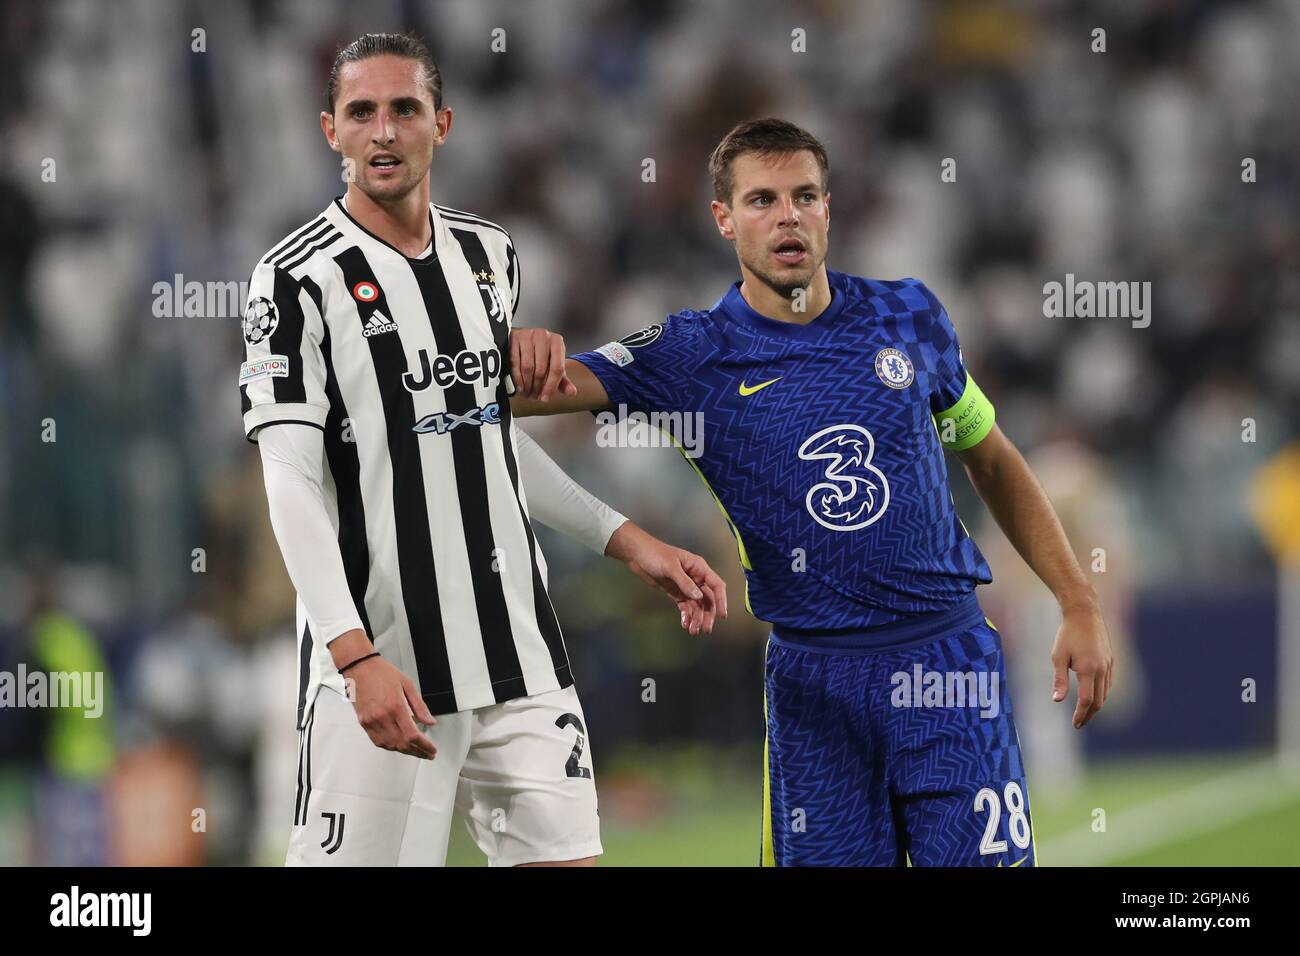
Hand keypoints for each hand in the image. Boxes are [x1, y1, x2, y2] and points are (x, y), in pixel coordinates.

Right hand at [330, 630, 437, 757]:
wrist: (360, 668)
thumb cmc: (383, 673)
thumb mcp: (408, 685)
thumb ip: (420, 706)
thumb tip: (430, 722)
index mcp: (395, 706)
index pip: (412, 735)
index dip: (424, 746)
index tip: (432, 750)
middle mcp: (382, 717)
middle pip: (402, 743)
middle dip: (417, 752)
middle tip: (427, 754)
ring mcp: (371, 721)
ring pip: (389, 745)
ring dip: (404, 751)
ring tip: (416, 751)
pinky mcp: (363, 723)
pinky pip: (378, 741)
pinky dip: (390, 746)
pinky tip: (398, 745)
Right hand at [509, 328, 577, 401]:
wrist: (525, 339)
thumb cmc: (541, 354)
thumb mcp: (553, 365)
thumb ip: (563, 380)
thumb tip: (572, 392)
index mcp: (557, 341)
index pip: (557, 368)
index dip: (551, 386)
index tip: (545, 398)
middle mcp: (543, 336)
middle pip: (541, 369)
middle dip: (537, 387)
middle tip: (534, 397)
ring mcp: (527, 335)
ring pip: (527, 367)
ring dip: (527, 384)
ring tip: (527, 393)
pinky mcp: (514, 338)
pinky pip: (515, 362)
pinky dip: (517, 378)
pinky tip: (520, 386)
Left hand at [605, 521, 727, 634]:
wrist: (637, 555)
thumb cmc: (655, 554)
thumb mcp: (671, 567)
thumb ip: (685, 582)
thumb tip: (698, 596)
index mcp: (699, 568)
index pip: (716, 585)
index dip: (721, 600)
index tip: (722, 615)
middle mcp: (695, 578)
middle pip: (708, 599)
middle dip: (708, 615)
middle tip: (706, 629)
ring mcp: (685, 586)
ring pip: (697, 605)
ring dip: (696, 618)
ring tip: (692, 630)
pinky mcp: (675, 593)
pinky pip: (685, 606)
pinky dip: (686, 615)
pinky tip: (685, 623)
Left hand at [1049, 596, 1113, 728]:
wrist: (1084, 613)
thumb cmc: (1067, 635)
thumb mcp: (1058, 657)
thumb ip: (1059, 680)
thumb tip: (1057, 701)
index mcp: (1088, 670)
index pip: (1087, 700)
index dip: (1081, 714)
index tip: (1075, 725)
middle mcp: (1102, 669)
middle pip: (1099, 701)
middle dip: (1089, 714)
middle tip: (1079, 723)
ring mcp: (1109, 665)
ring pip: (1105, 693)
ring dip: (1096, 705)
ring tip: (1084, 712)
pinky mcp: (1111, 660)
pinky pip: (1108, 682)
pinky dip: (1101, 693)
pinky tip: (1093, 695)